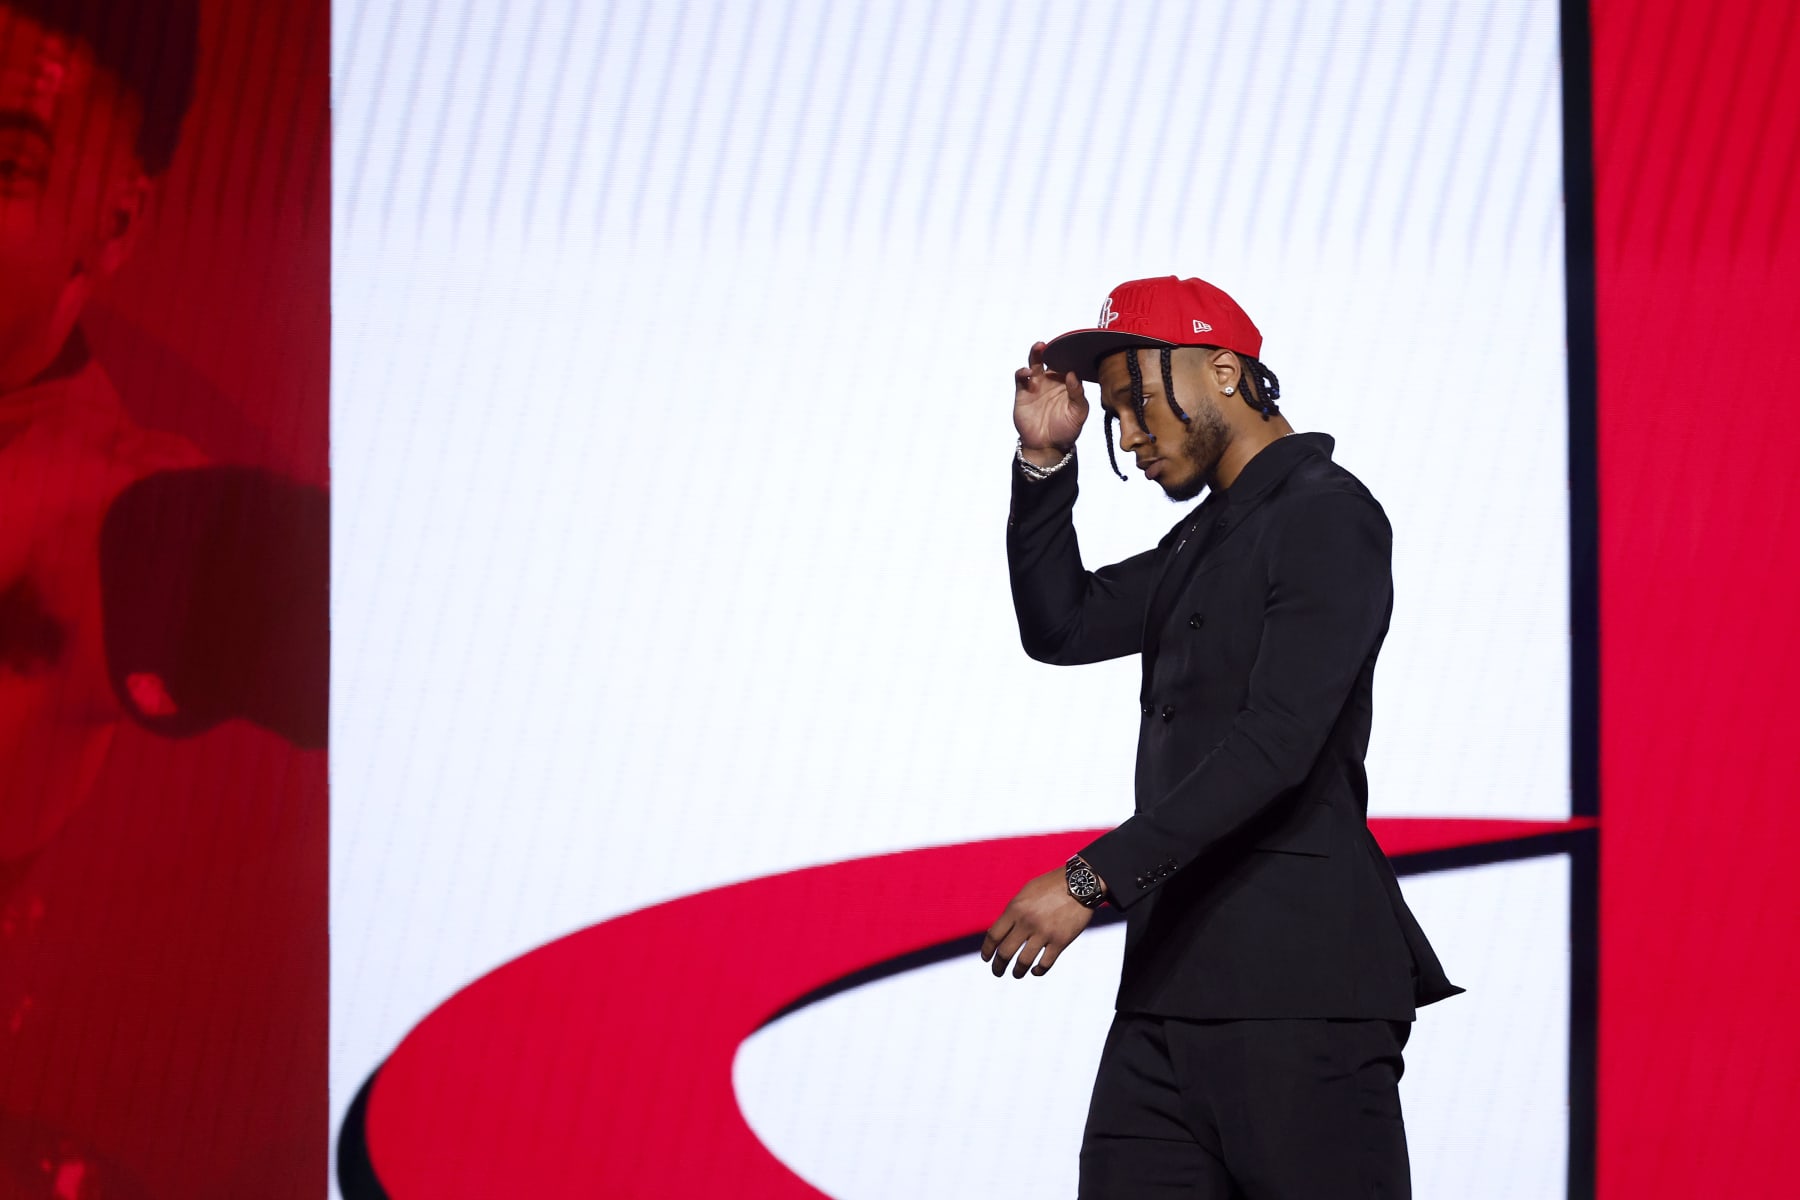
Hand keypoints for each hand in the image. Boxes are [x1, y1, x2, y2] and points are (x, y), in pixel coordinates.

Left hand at [980, 867, 1097, 978]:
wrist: (1080, 883)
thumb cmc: (1051, 886)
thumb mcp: (1026, 893)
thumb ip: (1013, 912)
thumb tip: (998, 934)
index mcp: (1016, 908)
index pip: (994, 936)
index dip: (987, 950)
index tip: (986, 958)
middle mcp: (1027, 922)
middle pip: (1005, 952)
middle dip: (998, 966)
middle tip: (997, 972)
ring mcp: (1044, 933)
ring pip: (1024, 962)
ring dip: (1017, 972)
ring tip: (1016, 974)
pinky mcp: (1061, 941)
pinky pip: (1045, 963)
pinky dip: (1038, 971)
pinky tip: (1036, 971)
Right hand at [1012, 341, 1087, 463]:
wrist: (1047, 447)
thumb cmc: (1066, 430)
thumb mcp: (1079, 413)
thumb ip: (1078, 394)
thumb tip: (1073, 374)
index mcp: (1066, 383)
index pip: (1067, 364)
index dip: (1068, 356)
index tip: (1071, 348)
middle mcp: (1051, 381)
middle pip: (1049, 360)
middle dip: (1050, 349)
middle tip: (1052, 342)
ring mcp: (1036, 385)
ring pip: (1034, 364)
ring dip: (1035, 354)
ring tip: (1039, 347)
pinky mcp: (1022, 393)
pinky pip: (1020, 378)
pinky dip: (1022, 372)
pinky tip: (1028, 372)